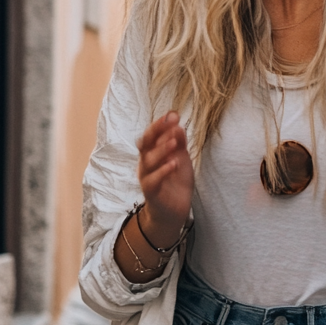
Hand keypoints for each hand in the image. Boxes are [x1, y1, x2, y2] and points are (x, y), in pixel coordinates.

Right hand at [136, 111, 193, 246]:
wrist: (174, 210)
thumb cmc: (175, 181)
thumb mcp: (180, 158)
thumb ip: (179, 143)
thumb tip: (178, 125)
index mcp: (152, 153)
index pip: (152, 135)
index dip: (160, 124)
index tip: (173, 114)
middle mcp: (146, 164)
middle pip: (145, 144)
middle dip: (157, 131)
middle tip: (171, 121)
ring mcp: (147, 178)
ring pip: (148, 161)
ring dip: (161, 150)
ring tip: (174, 142)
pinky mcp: (151, 193)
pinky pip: (152, 181)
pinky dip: (162, 171)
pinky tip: (173, 164)